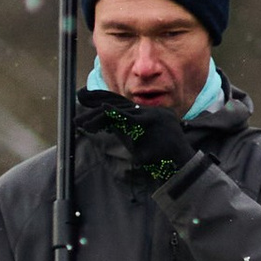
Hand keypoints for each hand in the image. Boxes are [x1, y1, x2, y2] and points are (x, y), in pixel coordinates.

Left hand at [75, 88, 199, 186]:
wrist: (181, 166)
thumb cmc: (162, 159)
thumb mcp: (141, 143)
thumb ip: (127, 131)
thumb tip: (107, 124)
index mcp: (144, 114)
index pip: (120, 102)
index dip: (101, 97)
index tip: (84, 95)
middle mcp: (145, 111)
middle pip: (116, 102)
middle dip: (96, 99)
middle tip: (79, 96)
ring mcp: (148, 116)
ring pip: (118, 110)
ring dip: (96, 116)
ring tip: (80, 123)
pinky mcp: (149, 123)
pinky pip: (128, 117)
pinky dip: (115, 113)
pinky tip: (103, 110)